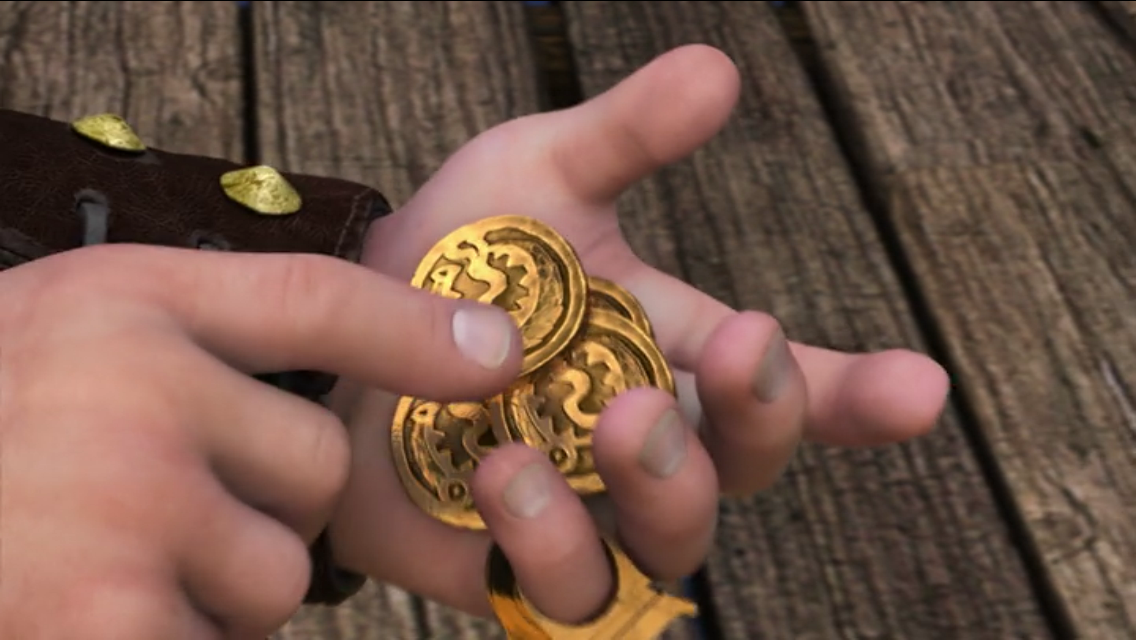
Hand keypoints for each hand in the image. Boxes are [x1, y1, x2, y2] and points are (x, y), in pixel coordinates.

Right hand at [0, 245, 520, 638]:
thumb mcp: (68, 337)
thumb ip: (200, 338)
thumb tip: (418, 352)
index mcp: (122, 302)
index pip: (311, 299)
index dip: (415, 327)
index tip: (498, 354)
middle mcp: (131, 385)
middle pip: (311, 473)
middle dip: (257, 513)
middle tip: (138, 510)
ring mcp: (119, 505)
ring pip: (274, 577)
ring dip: (212, 594)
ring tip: (97, 566)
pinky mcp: (103, 620)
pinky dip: (179, 636)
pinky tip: (90, 609)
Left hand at [329, 45, 949, 622]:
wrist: (335, 325)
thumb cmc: (454, 255)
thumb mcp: (539, 175)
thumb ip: (626, 136)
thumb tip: (719, 66)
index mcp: (672, 354)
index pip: (786, 385)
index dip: (859, 394)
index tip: (919, 385)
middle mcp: (645, 444)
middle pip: (744, 468)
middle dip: (757, 420)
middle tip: (734, 351)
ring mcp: (583, 514)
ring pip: (669, 549)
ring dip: (666, 491)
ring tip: (618, 418)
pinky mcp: (507, 564)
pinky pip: (561, 596)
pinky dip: (551, 545)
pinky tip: (504, 475)